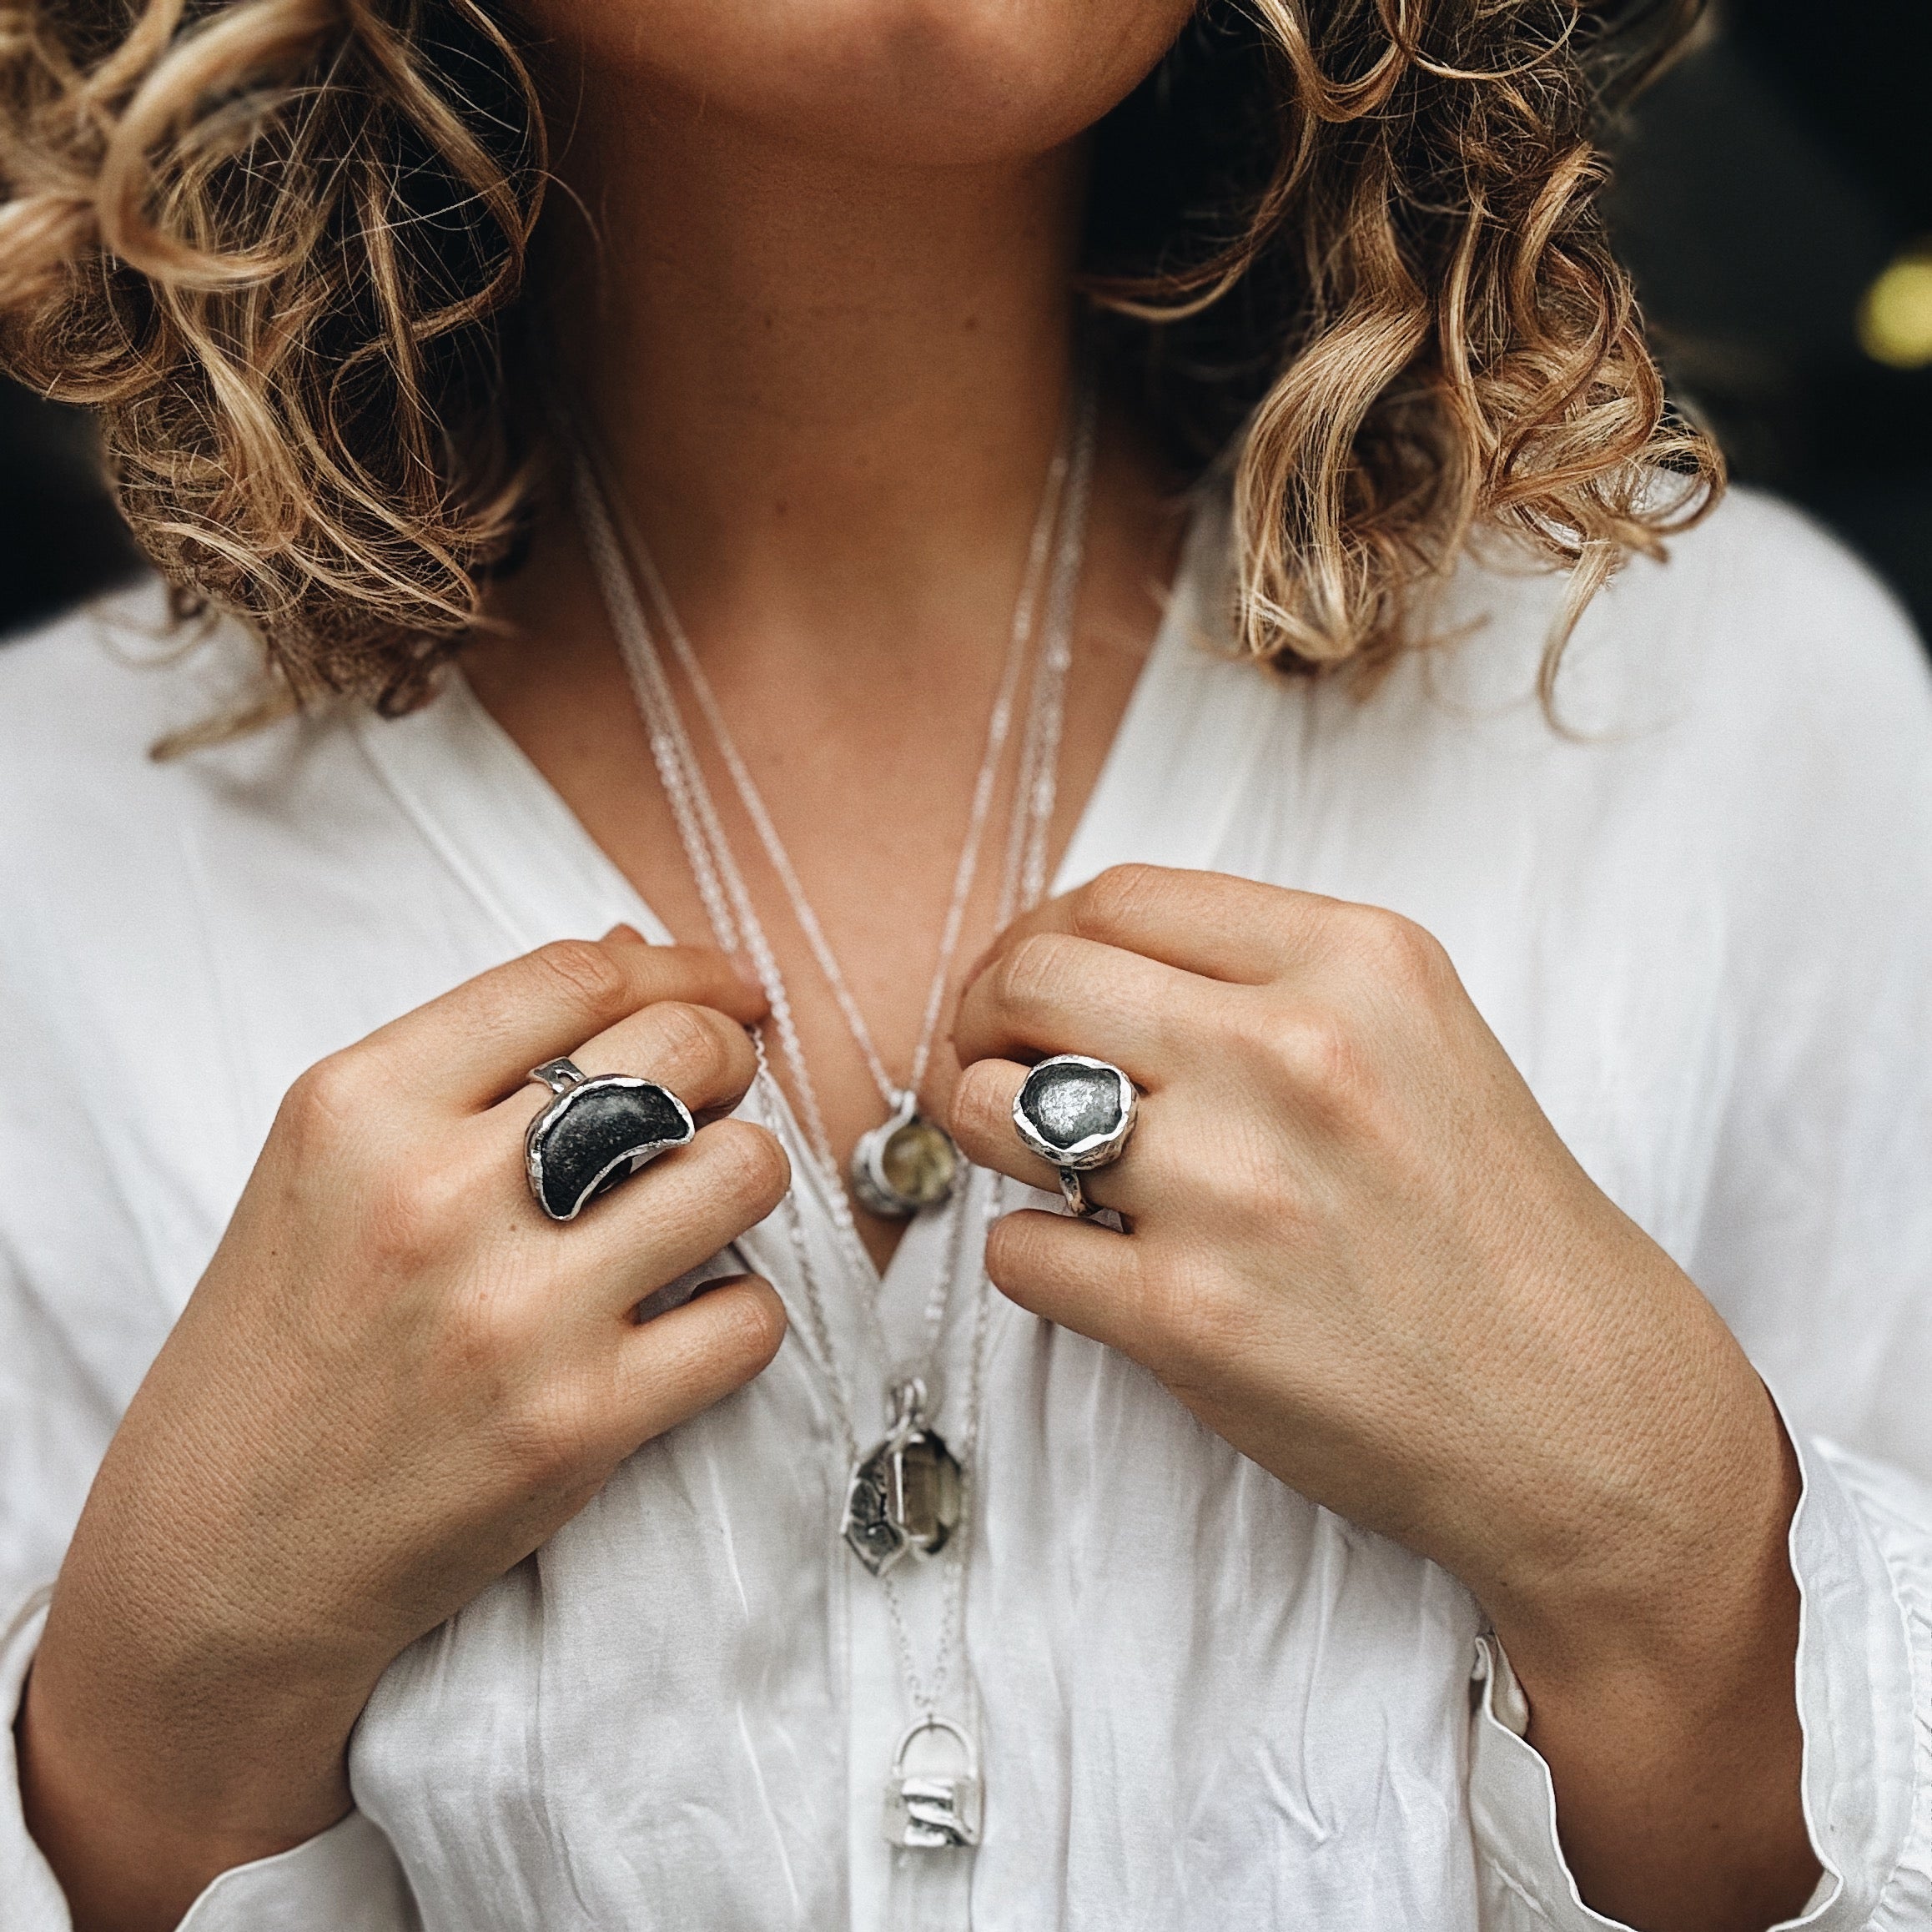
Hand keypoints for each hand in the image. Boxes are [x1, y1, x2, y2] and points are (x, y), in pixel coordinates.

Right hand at [21, 931, 789, 1931]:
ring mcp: (516, 1313)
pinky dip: (745, 1309)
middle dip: (730, 1058)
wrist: (220, 1562)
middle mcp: (437, 1194)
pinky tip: (693, 1316)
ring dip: (750, 1174)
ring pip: (740, 1172)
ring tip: (708, 1200)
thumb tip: (638, 953)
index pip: (574, 977)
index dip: (678, 969)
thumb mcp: (330, 1166)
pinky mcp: (579, 1424)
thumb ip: (475, 1059)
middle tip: (722, 1094)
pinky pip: (749, 1318)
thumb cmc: (283, 1347)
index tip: (724, 992)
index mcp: (359, 1107)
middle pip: (677, 1055)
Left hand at [949, 865, 1814, 1931]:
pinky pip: (1018, 1250)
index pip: (1117, 895)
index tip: (1025, 983)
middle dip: (979, 1015)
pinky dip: (1034, 1255)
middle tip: (987, 1059)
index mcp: (1351, 961)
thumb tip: (1080, 964)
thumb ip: (1262, 978)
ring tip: (1032, 1158)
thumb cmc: (1489, 1221)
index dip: (1038, 935)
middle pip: (1033, 978)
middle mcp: (1290, 1054)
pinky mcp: (1188, 1318)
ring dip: (982, 1128)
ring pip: (990, 1107)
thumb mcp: (1412, 1034)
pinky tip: (1093, 1264)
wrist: (1580, 1411)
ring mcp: (1232, 1187)